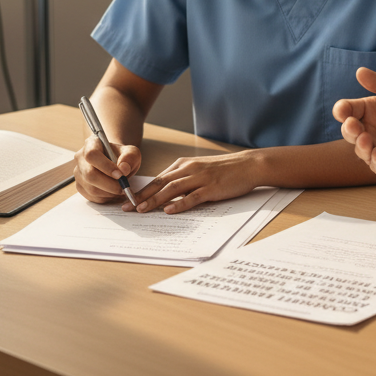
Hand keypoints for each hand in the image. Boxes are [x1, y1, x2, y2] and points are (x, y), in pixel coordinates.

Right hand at [73, 135, 140, 203]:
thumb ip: (130, 158)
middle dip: (109, 184)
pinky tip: (114, 193)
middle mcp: (80, 158)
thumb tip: (123, 169)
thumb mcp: (131, 153)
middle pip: (89, 174)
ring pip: (91, 188)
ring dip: (109, 193)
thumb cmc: (122, 156)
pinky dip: (105, 198)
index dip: (105, 166)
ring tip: (121, 190)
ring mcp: (78, 173)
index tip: (120, 175)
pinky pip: (91, 196)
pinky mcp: (80, 186)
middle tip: (123, 187)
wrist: (115, 163)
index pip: (92, 154)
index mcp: (91, 144)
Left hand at [126, 152, 260, 213]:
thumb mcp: (199, 170)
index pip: (158, 179)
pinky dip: (180, 203)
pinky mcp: (211, 187)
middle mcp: (189, 169)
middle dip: (142, 196)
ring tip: (142, 209)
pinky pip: (192, 196)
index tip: (129, 199)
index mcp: (184, 164)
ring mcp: (200, 178)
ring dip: (155, 200)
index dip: (142, 190)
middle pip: (160, 183)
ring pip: (172, 189)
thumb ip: (183, 180)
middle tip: (128, 207)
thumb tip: (166, 195)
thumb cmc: (224, 170)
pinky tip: (169, 210)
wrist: (247, 165)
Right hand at [334, 67, 375, 186]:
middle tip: (353, 126)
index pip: (349, 109)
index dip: (342, 110)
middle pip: (349, 130)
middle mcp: (370, 131)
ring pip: (360, 150)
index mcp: (372, 111)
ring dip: (361, 146)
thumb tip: (360, 71)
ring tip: (366, 140)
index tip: (343, 110)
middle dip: (348, 129)